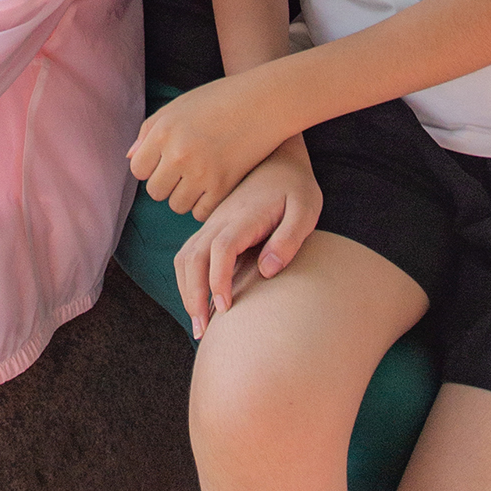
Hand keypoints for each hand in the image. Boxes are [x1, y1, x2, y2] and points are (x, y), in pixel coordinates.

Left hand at [128, 67, 290, 220]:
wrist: (264, 102)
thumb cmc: (218, 100)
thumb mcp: (178, 106)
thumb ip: (149, 131)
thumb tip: (131, 158)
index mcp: (163, 131)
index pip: (138, 169)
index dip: (150, 167)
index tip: (165, 160)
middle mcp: (179, 153)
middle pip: (155, 192)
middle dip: (166, 184)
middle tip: (184, 170)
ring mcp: (201, 172)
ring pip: (177, 205)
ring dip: (185, 196)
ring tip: (200, 177)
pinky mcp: (224, 186)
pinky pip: (201, 213)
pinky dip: (204, 205)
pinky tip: (213, 188)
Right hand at [173, 141, 320, 336]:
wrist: (279, 159)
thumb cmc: (296, 188)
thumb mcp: (305, 209)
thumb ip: (289, 239)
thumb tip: (267, 270)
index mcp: (243, 216)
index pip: (221, 249)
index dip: (218, 279)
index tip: (224, 308)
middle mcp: (220, 220)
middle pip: (193, 257)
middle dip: (193, 295)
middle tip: (203, 330)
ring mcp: (212, 223)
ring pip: (185, 258)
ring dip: (186, 291)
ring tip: (199, 324)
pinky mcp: (211, 228)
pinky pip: (188, 255)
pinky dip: (186, 280)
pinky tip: (199, 302)